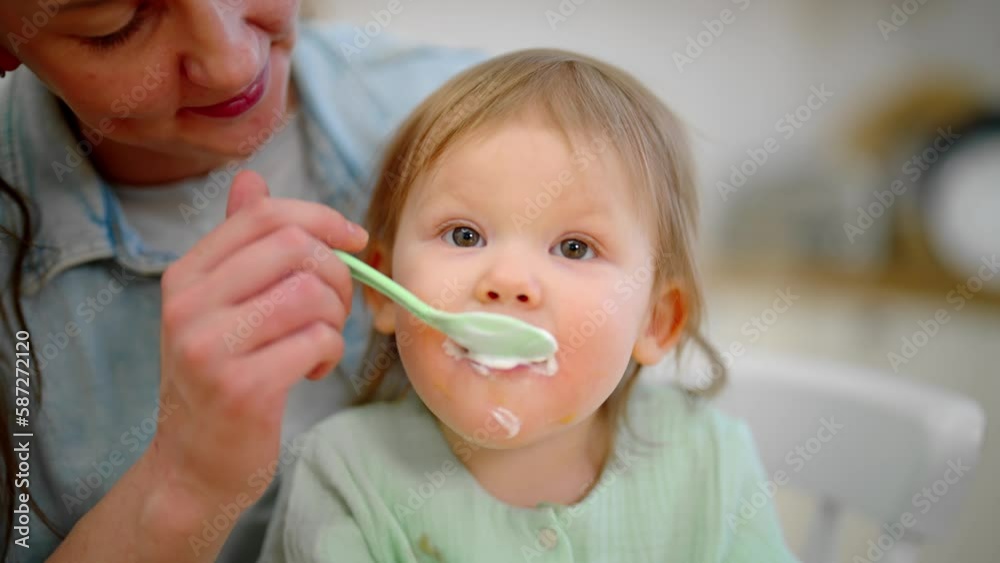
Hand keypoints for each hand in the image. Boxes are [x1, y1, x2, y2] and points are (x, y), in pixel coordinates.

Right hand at [145, 170, 367, 518]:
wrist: (191, 465)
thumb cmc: (218, 379)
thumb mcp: (217, 307)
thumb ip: (238, 245)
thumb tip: (252, 178)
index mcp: (186, 275)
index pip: (265, 215)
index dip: (323, 218)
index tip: (354, 240)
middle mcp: (189, 303)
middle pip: (296, 247)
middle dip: (337, 273)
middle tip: (334, 308)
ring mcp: (210, 345)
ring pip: (312, 294)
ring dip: (336, 318)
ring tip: (320, 343)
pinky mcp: (241, 386)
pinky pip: (317, 340)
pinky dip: (329, 353)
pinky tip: (311, 371)